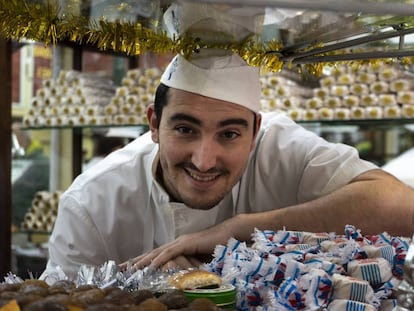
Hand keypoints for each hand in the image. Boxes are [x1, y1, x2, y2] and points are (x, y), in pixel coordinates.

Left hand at [119, 220, 234, 270]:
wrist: (228, 234)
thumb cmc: (216, 248)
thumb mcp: (200, 260)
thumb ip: (190, 266)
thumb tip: (184, 277)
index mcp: (177, 247)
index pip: (156, 255)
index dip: (142, 261)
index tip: (128, 268)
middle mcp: (176, 243)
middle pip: (152, 253)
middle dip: (136, 260)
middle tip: (121, 268)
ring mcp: (180, 242)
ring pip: (158, 252)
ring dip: (143, 260)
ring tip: (131, 269)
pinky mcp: (187, 243)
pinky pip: (170, 253)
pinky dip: (159, 259)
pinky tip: (151, 265)